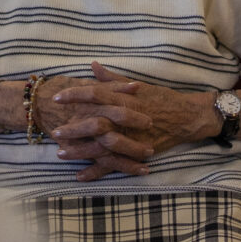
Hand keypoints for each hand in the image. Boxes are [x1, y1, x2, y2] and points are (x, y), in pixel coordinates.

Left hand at [49, 64, 215, 180]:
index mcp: (123, 99)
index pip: (93, 94)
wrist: (185, 117)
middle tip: (54, 130)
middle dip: (72, 128)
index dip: (73, 95)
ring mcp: (129, 138)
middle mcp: (124, 119)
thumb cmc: (161, 99)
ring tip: (60, 153)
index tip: (56, 97)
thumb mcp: (137, 85)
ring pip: (99, 147)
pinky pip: (112, 165)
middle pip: (92, 124)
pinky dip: (96, 172)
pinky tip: (80, 175)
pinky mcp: (134, 153)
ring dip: (79, 151)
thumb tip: (93, 66)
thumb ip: (112, 79)